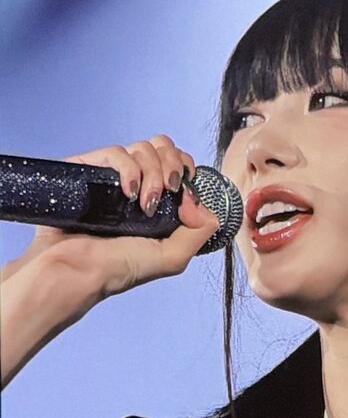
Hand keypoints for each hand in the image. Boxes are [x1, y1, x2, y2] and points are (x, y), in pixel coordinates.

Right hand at [1, 135, 221, 387]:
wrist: (78, 270)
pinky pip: (116, 151)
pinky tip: (128, 191)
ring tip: (142, 203)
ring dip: (151, 172)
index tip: (185, 181)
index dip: (184, 164)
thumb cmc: (120, 268)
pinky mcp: (88, 170)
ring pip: (142, 148)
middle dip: (171, 165)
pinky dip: (128, 167)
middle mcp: (136, 184)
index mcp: (157, 200)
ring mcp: (111, 176)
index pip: (176, 162)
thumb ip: (199, 232)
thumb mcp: (173, 258)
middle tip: (167, 191)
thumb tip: (198, 200)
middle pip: (162, 147)